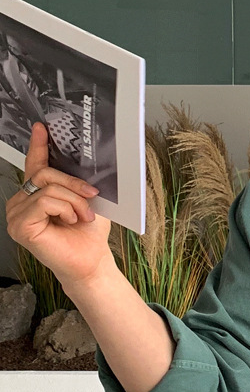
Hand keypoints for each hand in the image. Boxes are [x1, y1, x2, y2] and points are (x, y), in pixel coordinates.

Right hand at [5, 122, 113, 286]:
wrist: (91, 262)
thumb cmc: (88, 236)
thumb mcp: (85, 200)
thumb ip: (76, 182)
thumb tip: (80, 159)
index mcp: (36, 196)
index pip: (34, 167)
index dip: (38, 146)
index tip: (43, 128)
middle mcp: (21, 203)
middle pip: (43, 174)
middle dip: (72, 184)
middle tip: (91, 197)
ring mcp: (16, 215)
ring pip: (47, 188)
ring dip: (73, 201)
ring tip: (82, 217)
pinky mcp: (20, 226)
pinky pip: (45, 202)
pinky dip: (64, 209)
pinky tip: (70, 221)